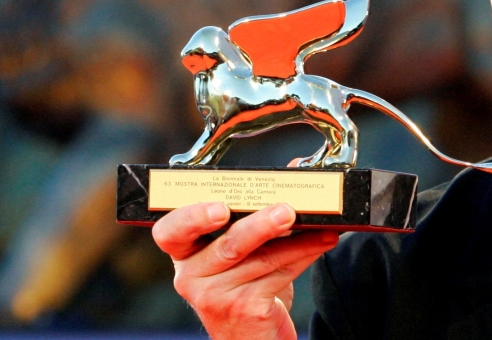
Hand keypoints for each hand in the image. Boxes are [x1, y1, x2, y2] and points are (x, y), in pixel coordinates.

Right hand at [153, 202, 339, 339]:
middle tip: (286, 212)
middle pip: (228, 245)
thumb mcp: (243, 246)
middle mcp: (191, 276)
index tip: (221, 208)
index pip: (169, 231)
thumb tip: (295, 167)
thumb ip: (259, 206)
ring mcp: (215, 297)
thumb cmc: (243, 282)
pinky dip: (305, 254)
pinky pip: (279, 275)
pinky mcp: (243, 310)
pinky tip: (322, 241)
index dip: (191, 218)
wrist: (252, 333)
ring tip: (320, 225)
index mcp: (184, 251)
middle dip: (260, 225)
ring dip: (297, 239)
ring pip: (262, 259)